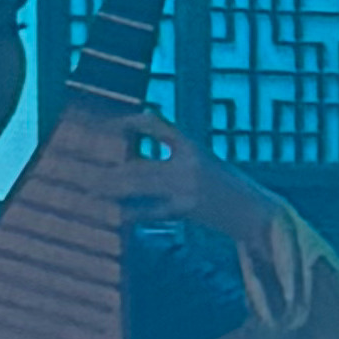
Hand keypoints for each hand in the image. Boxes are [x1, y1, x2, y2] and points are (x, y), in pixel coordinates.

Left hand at [59, 110, 278, 252]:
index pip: (154, 124)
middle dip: (106, 164)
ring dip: (108, 187)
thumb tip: (132, 160)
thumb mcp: (206, 165)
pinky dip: (129, 212)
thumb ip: (174, 159)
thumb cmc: (228, 189)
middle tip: (79, 167)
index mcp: (193, 146)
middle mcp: (188, 163)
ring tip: (85, 189)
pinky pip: (150, 211)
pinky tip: (111, 214)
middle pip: (136, 160)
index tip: (105, 126)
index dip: (127, 123)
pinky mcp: (187, 210)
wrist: (260, 213)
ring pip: (137, 183)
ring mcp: (187, 188)